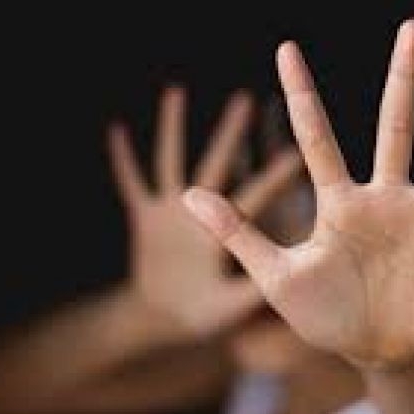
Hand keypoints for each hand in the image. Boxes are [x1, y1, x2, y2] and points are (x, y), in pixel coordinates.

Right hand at [108, 88, 301, 335]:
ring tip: (176, 93)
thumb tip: (282, 286)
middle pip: (218, 165)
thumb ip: (251, 296)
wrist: (169, 320)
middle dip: (231, 134)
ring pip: (171, 161)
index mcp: (229, 235)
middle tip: (248, 100)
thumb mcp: (230, 309)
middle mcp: (200, 215)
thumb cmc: (207, 317)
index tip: (295, 149)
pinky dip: (123, 161)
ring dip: (174, 130)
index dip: (274, 175)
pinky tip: (117, 131)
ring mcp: (171, 213)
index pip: (256, 197)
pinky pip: (131, 184)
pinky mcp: (145, 220)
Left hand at [184, 20, 413, 368]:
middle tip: (412, 25)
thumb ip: (238, 234)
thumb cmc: (324, 313)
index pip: (317, 138)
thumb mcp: (276, 276)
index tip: (285, 48)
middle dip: (403, 77)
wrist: (371, 349)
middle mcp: (387, 198)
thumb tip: (189, 196)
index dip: (301, 95)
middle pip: (396, 125)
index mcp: (340, 203)